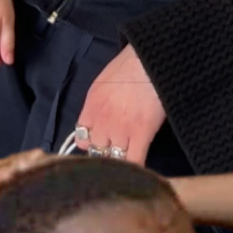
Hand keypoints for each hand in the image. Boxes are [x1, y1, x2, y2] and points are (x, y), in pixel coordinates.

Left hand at [75, 44, 166, 163]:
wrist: (151, 59)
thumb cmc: (131, 64)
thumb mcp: (102, 83)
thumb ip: (96, 105)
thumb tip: (96, 123)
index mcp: (91, 107)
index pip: (82, 139)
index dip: (92, 144)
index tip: (101, 145)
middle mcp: (101, 122)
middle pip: (97, 151)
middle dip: (107, 153)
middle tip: (119, 153)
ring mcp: (120, 130)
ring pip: (115, 159)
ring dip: (122, 161)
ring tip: (130, 162)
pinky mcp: (141, 134)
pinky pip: (133, 161)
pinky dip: (135, 169)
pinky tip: (140, 173)